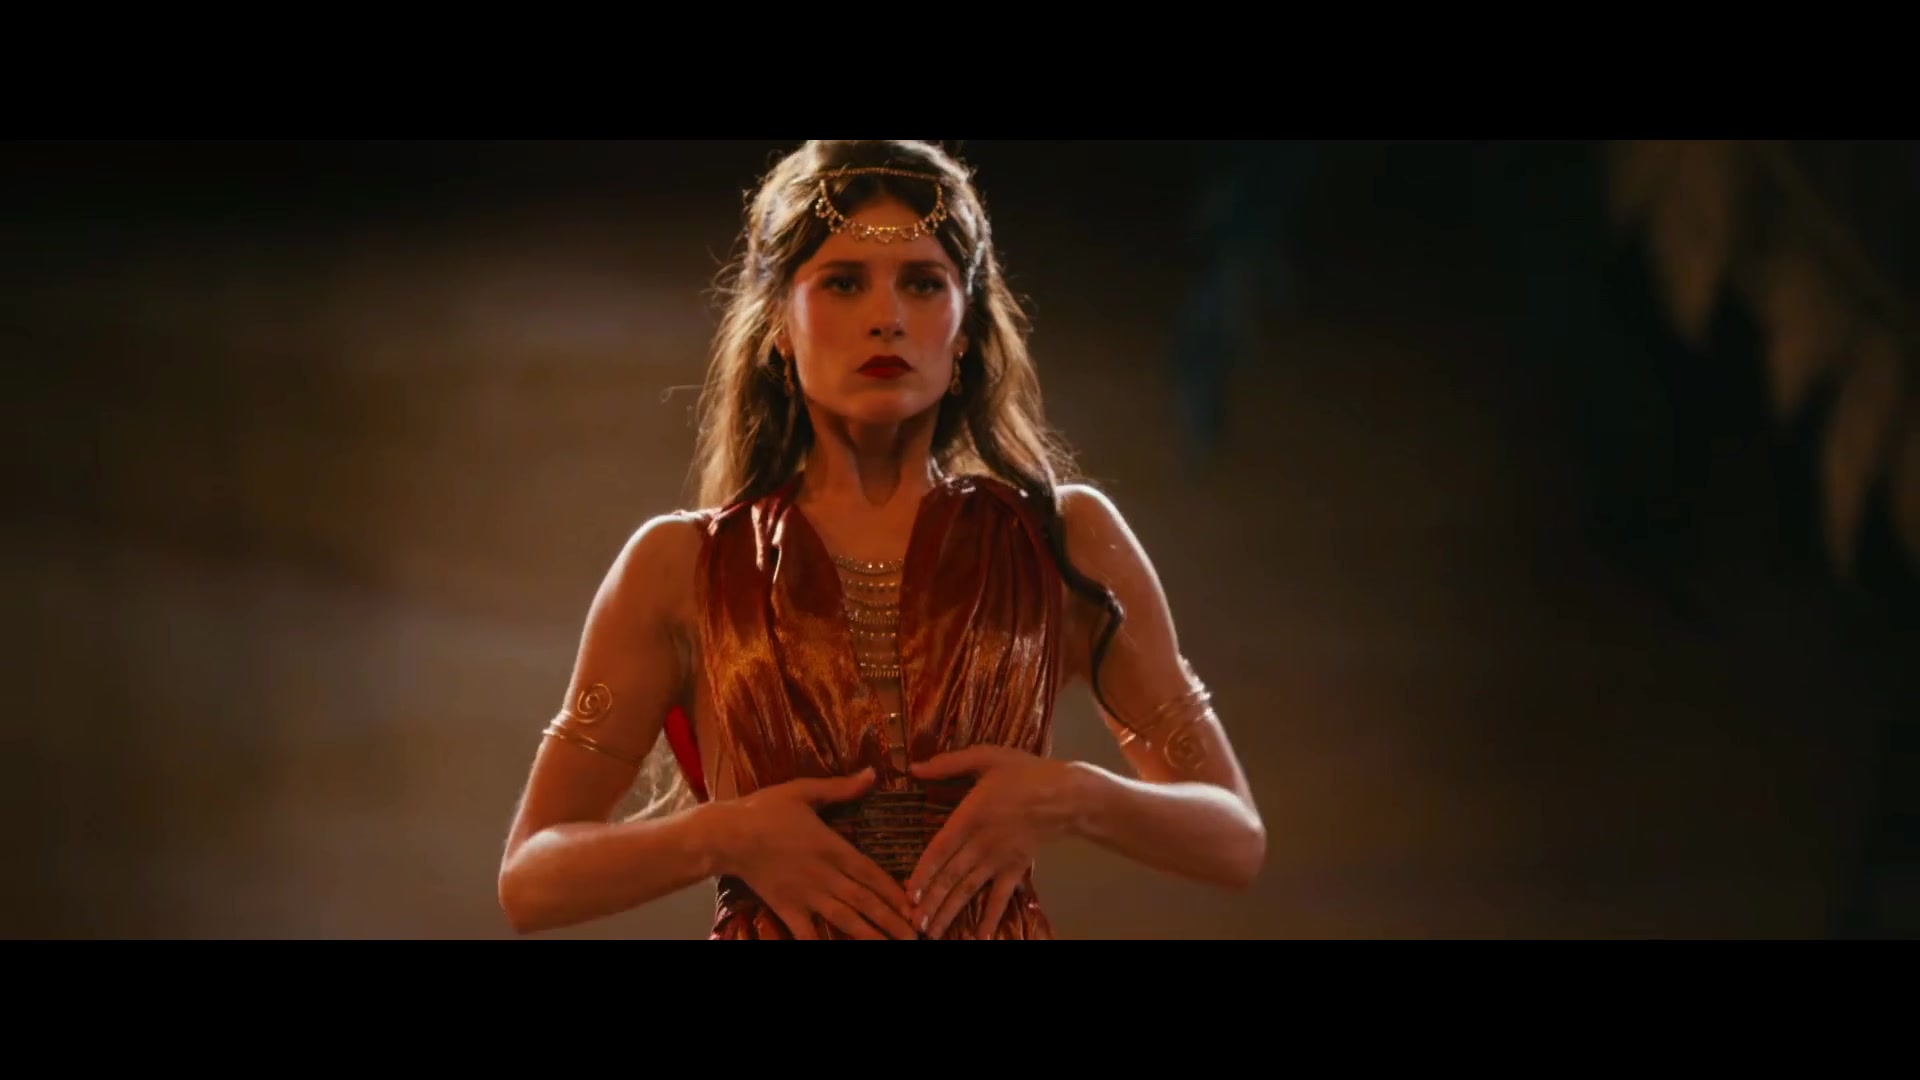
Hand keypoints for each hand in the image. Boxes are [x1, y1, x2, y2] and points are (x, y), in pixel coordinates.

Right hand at [715, 767, 917, 939]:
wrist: (728, 835)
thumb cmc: (765, 810)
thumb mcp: (805, 791)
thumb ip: (842, 787)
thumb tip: (873, 773)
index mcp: (833, 847)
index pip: (871, 873)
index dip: (895, 892)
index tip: (915, 906)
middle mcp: (825, 875)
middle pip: (866, 902)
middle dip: (893, 921)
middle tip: (915, 937)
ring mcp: (806, 896)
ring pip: (845, 920)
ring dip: (871, 936)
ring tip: (892, 947)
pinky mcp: (787, 909)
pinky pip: (808, 934)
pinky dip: (823, 945)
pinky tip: (838, 953)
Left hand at [906, 746, 1073, 939]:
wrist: (1065, 795)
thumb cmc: (1024, 773)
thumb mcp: (985, 757)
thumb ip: (949, 764)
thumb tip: (915, 768)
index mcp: (969, 817)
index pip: (939, 849)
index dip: (923, 873)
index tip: (907, 894)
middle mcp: (980, 844)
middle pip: (950, 877)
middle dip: (930, 902)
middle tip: (912, 925)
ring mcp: (998, 860)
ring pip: (968, 890)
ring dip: (948, 912)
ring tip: (931, 933)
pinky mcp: (1015, 870)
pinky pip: (999, 898)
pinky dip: (990, 919)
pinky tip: (980, 938)